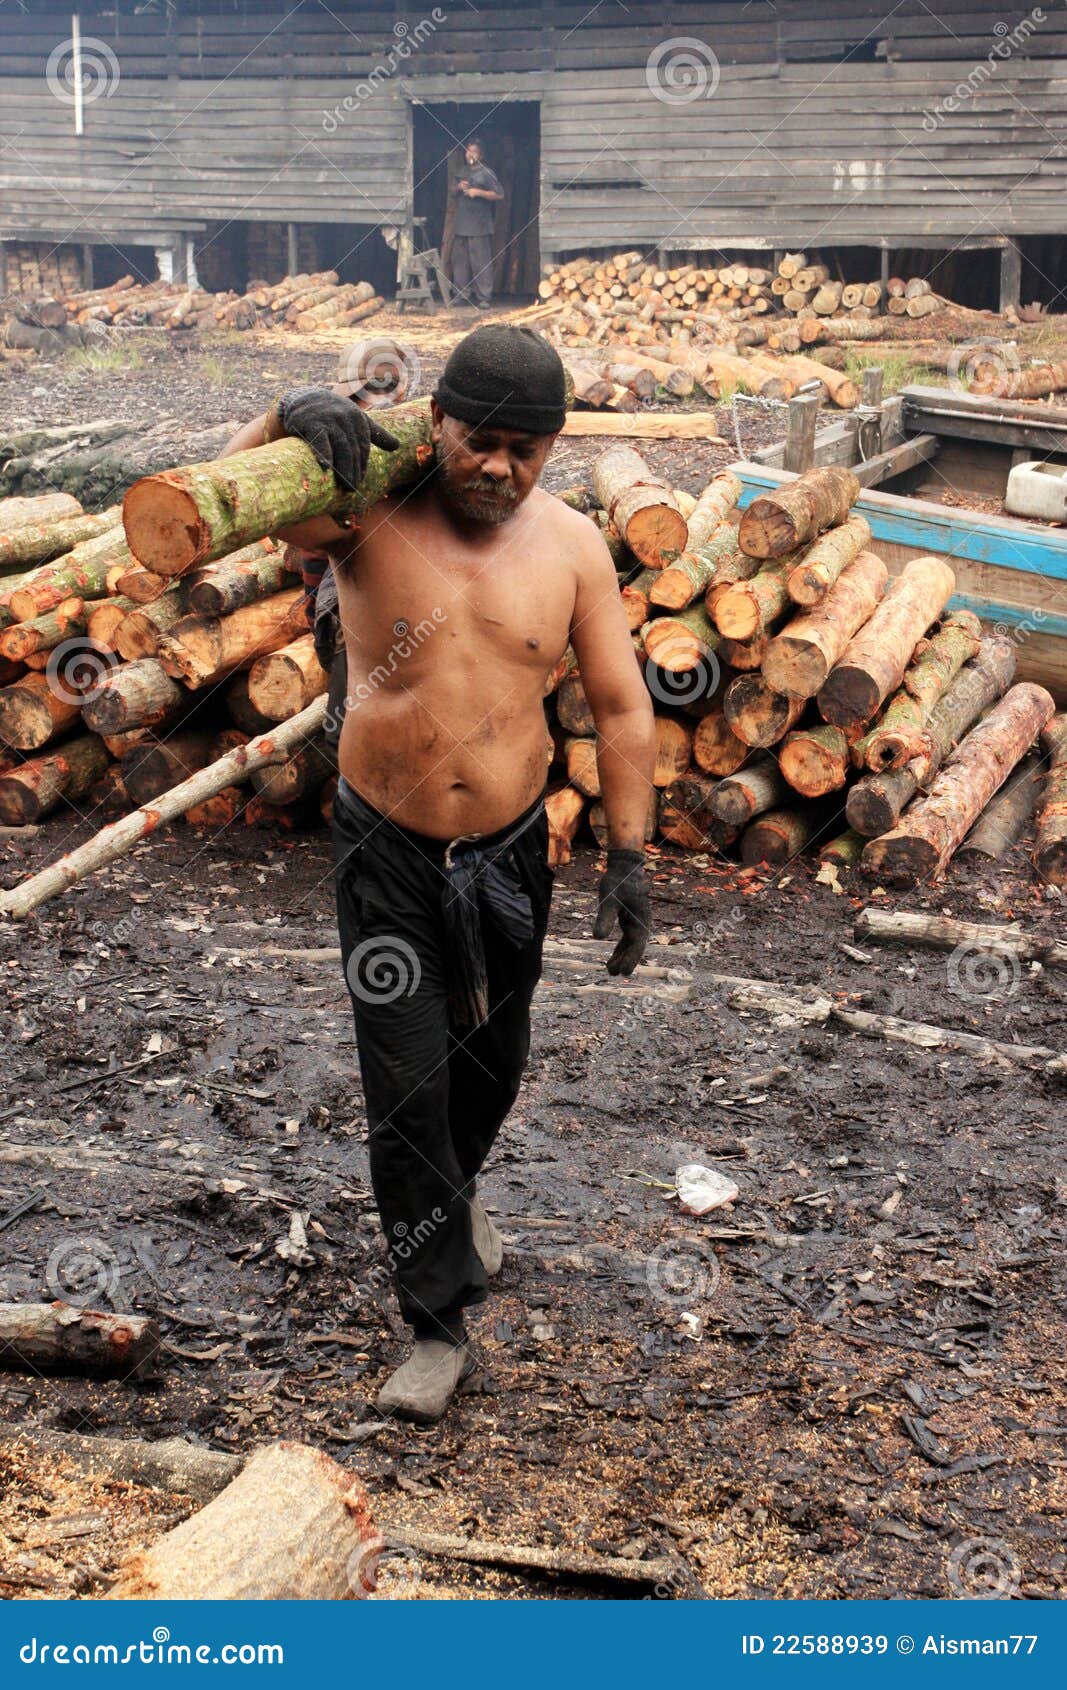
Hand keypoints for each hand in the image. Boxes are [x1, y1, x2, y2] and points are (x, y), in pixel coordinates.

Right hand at [277, 387, 398, 491]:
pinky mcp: (311, 422)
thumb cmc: (334, 414)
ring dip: (343, 468)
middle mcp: (345, 417)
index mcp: (358, 418)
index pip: (363, 446)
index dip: (362, 465)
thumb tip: (397, 446)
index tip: (361, 480)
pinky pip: (319, 440)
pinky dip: (323, 453)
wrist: (303, 399)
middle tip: (352, 489)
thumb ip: (376, 433)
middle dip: (354, 471)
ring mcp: (328, 419)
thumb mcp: (356, 420)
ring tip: (344, 486)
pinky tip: (325, 467)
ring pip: (340, 447)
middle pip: (352, 449)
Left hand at [593, 848, 649, 975]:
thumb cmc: (618, 882)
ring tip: (609, 970)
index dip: (631, 959)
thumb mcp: (609, 900)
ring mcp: (636, 922)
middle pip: (634, 947)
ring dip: (621, 956)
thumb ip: (605, 918)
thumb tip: (598, 938)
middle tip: (613, 974)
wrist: (624, 867)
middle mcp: (641, 923)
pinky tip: (612, 959)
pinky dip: (619, 949)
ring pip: (630, 945)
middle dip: (625, 960)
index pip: (636, 944)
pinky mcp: (629, 919)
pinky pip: (626, 939)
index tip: (624, 972)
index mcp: (641, 920)